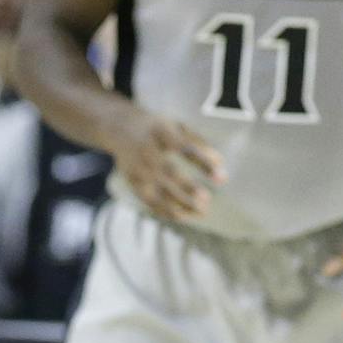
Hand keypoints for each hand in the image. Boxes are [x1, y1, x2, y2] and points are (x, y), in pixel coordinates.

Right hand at [110, 107, 225, 221]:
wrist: (120, 128)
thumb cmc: (158, 128)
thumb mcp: (178, 127)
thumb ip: (200, 143)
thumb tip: (221, 164)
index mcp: (161, 132)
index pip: (185, 150)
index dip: (204, 164)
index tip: (222, 178)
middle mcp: (146, 151)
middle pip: (169, 173)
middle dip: (188, 189)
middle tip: (207, 202)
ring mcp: (137, 167)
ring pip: (157, 191)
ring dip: (178, 205)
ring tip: (200, 213)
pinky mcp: (132, 181)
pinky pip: (148, 200)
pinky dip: (164, 210)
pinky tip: (183, 216)